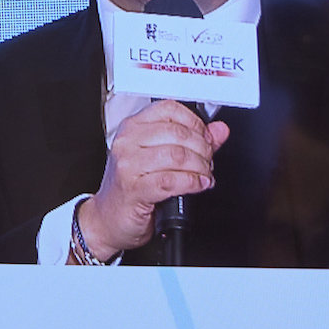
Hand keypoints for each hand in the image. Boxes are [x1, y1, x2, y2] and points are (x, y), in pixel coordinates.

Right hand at [74, 101, 228, 260]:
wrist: (108, 219)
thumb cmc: (131, 187)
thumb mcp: (160, 158)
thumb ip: (193, 141)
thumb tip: (219, 130)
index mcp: (132, 128)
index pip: (169, 109)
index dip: (195, 123)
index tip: (206, 138)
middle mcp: (127, 143)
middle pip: (177, 133)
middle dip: (202, 148)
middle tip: (208, 161)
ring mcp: (128, 165)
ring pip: (177, 156)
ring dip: (200, 167)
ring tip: (204, 175)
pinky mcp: (134, 189)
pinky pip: (172, 181)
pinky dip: (192, 182)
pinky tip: (199, 185)